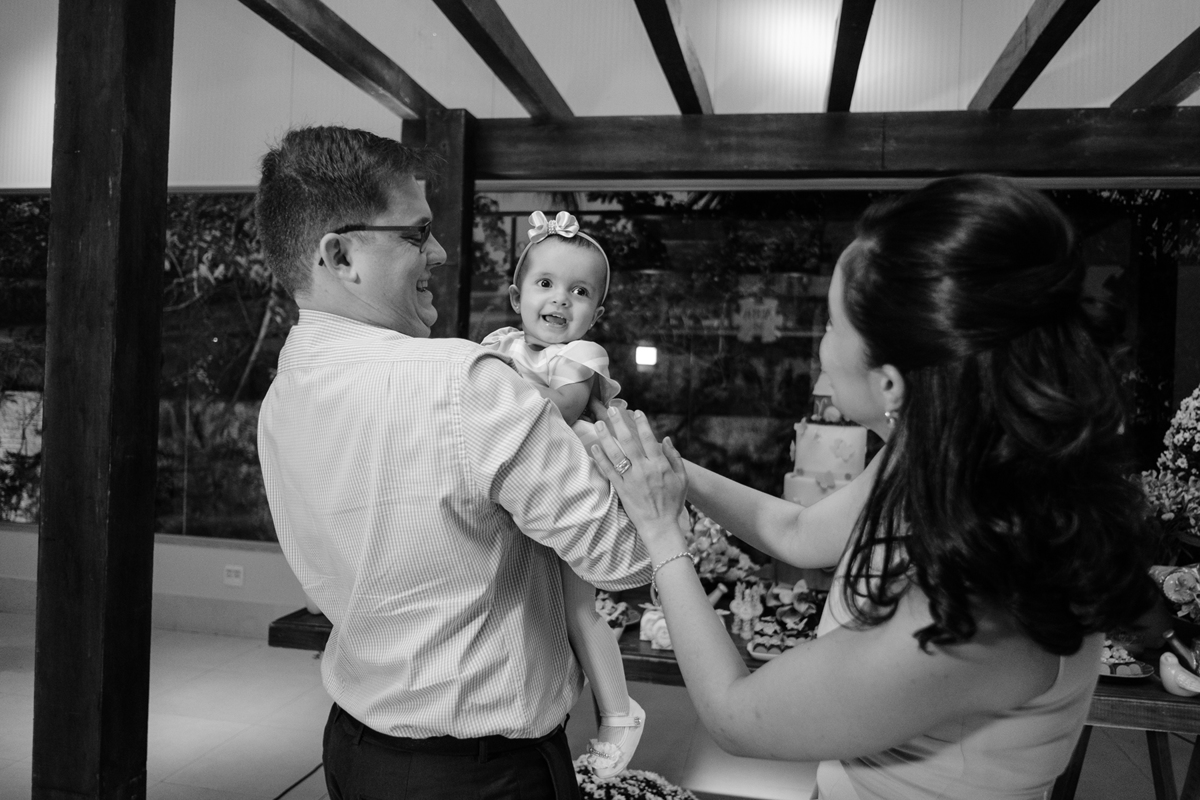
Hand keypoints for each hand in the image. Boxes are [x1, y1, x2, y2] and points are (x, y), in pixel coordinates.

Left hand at [590, 407, 688, 559]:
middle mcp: (644, 470)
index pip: (649, 439)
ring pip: (615, 454)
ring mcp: (631, 480)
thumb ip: (675, 458)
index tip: (636, 412)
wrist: (661, 527)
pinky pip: (608, 471)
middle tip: (611, 410)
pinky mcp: (621, 489)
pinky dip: (600, 458)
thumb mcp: (682, 479)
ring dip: (605, 437)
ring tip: (597, 424)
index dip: (642, 424)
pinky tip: (594, 447)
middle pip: (629, 442)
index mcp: (660, 465)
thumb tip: (666, 439)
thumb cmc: (673, 503)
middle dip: (619, 424)